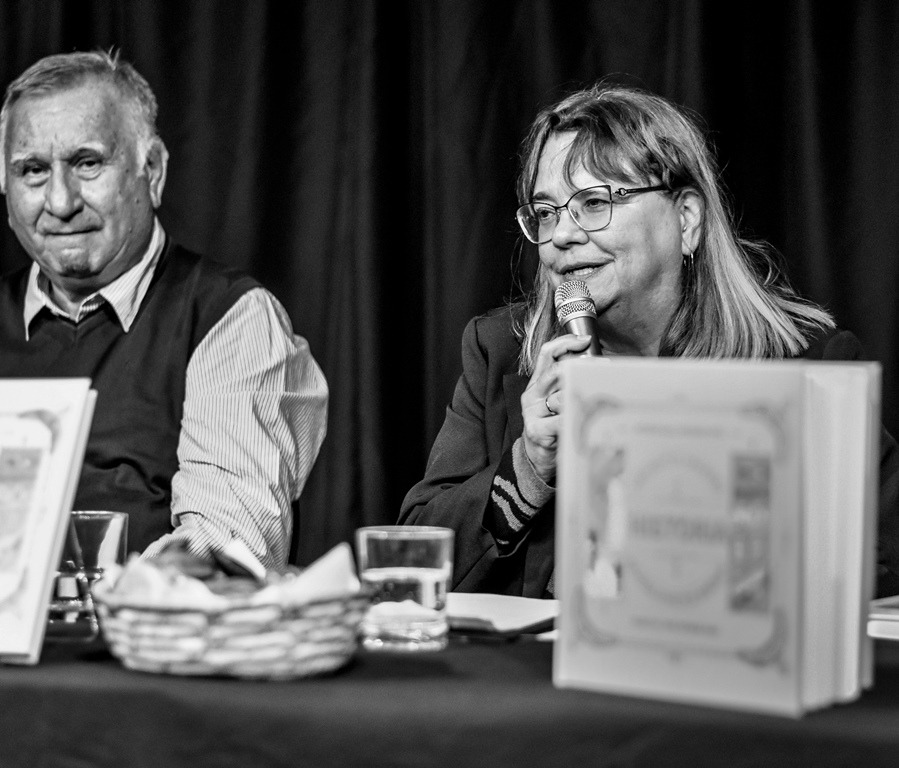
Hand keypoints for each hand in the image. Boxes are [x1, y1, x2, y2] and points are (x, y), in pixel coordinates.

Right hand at [520, 334, 591, 482]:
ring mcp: (532, 413)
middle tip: (601, 367)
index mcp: (536, 385)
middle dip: (580, 368)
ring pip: (561, 397)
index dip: (564, 343)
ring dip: (583, 400)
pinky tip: (591, 422)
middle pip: (555, 372)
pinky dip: (578, 420)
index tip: (584, 339)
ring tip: (601, 402)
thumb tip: (597, 369)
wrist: (536, 460)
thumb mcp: (557, 404)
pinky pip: (563, 420)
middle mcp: (532, 396)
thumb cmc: (553, 430)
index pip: (546, 354)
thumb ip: (568, 386)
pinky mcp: (537, 430)